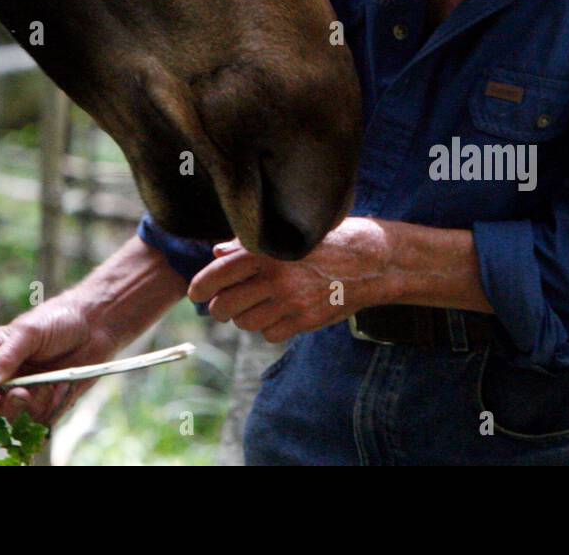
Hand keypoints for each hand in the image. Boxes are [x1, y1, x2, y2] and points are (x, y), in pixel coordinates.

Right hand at [0, 295, 117, 424]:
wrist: (96, 323)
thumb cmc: (58, 319)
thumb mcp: (28, 333)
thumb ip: (5, 358)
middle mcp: (11, 377)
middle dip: (10, 404)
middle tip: (24, 393)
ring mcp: (31, 391)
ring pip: (21, 417)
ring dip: (35, 405)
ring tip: (51, 384)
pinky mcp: (51, 401)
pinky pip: (45, 418)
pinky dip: (53, 406)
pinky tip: (63, 387)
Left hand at [187, 217, 401, 342]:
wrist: (373, 260)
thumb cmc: (329, 239)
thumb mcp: (289, 232)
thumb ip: (250, 244)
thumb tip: (217, 254)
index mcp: (267, 251)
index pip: (218, 274)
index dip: (200, 286)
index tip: (196, 292)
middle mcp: (275, 278)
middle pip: (226, 306)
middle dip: (219, 307)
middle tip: (224, 302)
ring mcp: (291, 303)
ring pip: (246, 324)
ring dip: (244, 317)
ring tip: (254, 305)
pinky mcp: (305, 321)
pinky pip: (270, 335)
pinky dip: (269, 328)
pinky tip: (278, 313)